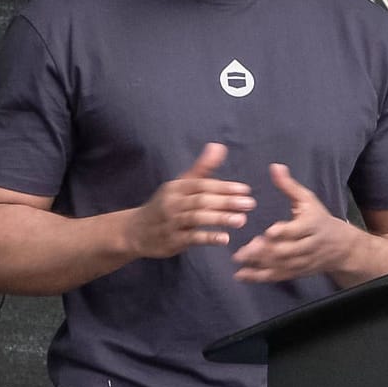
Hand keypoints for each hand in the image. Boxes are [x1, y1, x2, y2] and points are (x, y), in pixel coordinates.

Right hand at [125, 143, 256, 258]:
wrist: (137, 230)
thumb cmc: (166, 205)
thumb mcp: (180, 184)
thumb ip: (202, 168)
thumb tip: (219, 146)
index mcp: (176, 187)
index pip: (202, 184)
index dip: (224, 187)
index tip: (245, 190)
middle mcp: (173, 202)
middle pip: (201, 200)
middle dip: (226, 201)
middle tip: (250, 204)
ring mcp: (171, 222)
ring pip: (197, 218)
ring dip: (220, 218)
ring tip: (241, 220)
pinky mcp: (172, 240)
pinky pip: (191, 238)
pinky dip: (208, 237)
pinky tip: (224, 238)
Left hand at [232, 163, 356, 282]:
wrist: (341, 247)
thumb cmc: (319, 218)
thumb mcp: (308, 199)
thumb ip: (289, 186)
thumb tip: (275, 167)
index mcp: (313, 225)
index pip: (299, 230)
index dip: (285, 232)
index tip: (269, 232)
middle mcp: (309, 245)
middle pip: (288, 251)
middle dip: (267, 251)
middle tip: (245, 249)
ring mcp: (303, 261)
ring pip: (282, 265)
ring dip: (260, 264)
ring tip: (239, 260)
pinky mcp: (297, 272)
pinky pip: (278, 276)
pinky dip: (259, 277)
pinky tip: (241, 275)